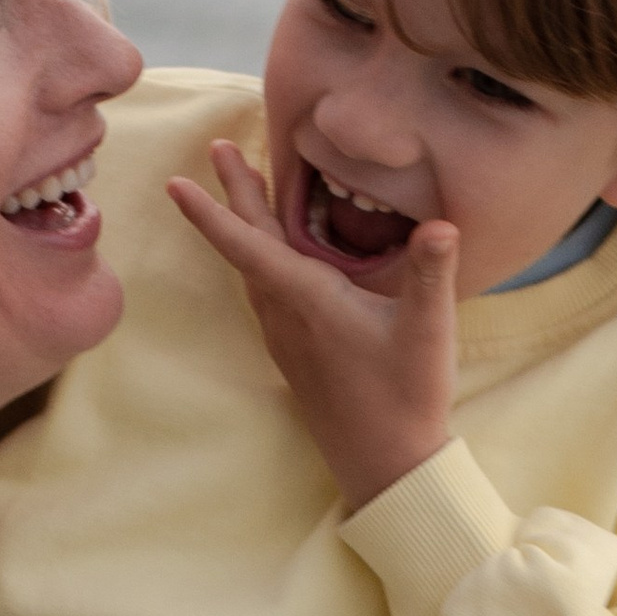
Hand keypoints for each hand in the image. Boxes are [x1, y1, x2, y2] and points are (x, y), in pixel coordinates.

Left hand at [166, 137, 456, 512]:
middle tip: (218, 149)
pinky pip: (266, 293)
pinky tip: (271, 255)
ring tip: (242, 188)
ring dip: (245, 225)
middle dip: (234, 194)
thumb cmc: (407, 399)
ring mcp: (287, 338)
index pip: (250, 246)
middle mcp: (287, 317)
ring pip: (254, 270)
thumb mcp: (428, 333)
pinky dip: (259, 258)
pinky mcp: (296, 354)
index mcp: (309, 301)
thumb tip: (440, 225)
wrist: (387, 466)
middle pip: (248, 246)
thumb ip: (431, 274)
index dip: (213, 212)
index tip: (176, 183)